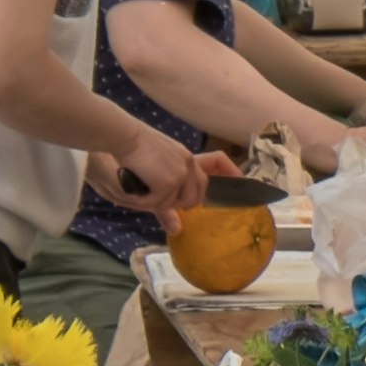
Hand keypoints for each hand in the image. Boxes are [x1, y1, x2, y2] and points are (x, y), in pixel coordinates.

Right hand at [90, 132, 223, 226]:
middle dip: (178, 203)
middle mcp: (187, 164)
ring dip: (156, 202)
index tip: (244, 182)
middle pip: (197, 196)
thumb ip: (166, 206)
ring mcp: (181, 173)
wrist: (120, 137)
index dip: (232, 173)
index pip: (218, 161)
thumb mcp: (151, 181)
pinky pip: (160, 204)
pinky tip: (135, 184)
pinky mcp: (170, 182)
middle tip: (154, 192)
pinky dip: (145, 200)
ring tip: (138, 183)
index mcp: (184, 158)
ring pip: (177, 203)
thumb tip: (176, 229)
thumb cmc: (128, 154)